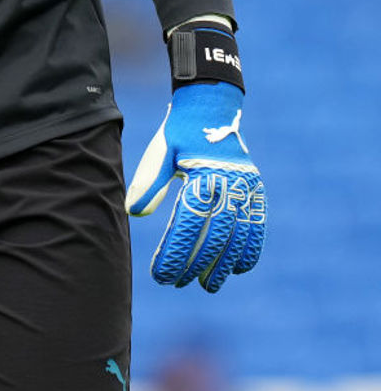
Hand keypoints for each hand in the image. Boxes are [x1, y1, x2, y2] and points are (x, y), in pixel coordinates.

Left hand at [125, 82, 264, 291]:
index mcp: (202, 174)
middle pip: (213, 236)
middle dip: (195, 264)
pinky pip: (256, 224)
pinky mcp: (254, 189)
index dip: (174, 253)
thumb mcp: (161, 152)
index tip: (160, 275)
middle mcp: (228, 183)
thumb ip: (149, 182)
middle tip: (177, 283)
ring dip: (224, 264)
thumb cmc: (180, 132)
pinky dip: (250, 248)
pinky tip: (238, 268)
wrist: (211, 105)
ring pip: (238, 235)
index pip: (187, 224)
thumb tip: (134, 213)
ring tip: (208, 285)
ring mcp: (246, 187)